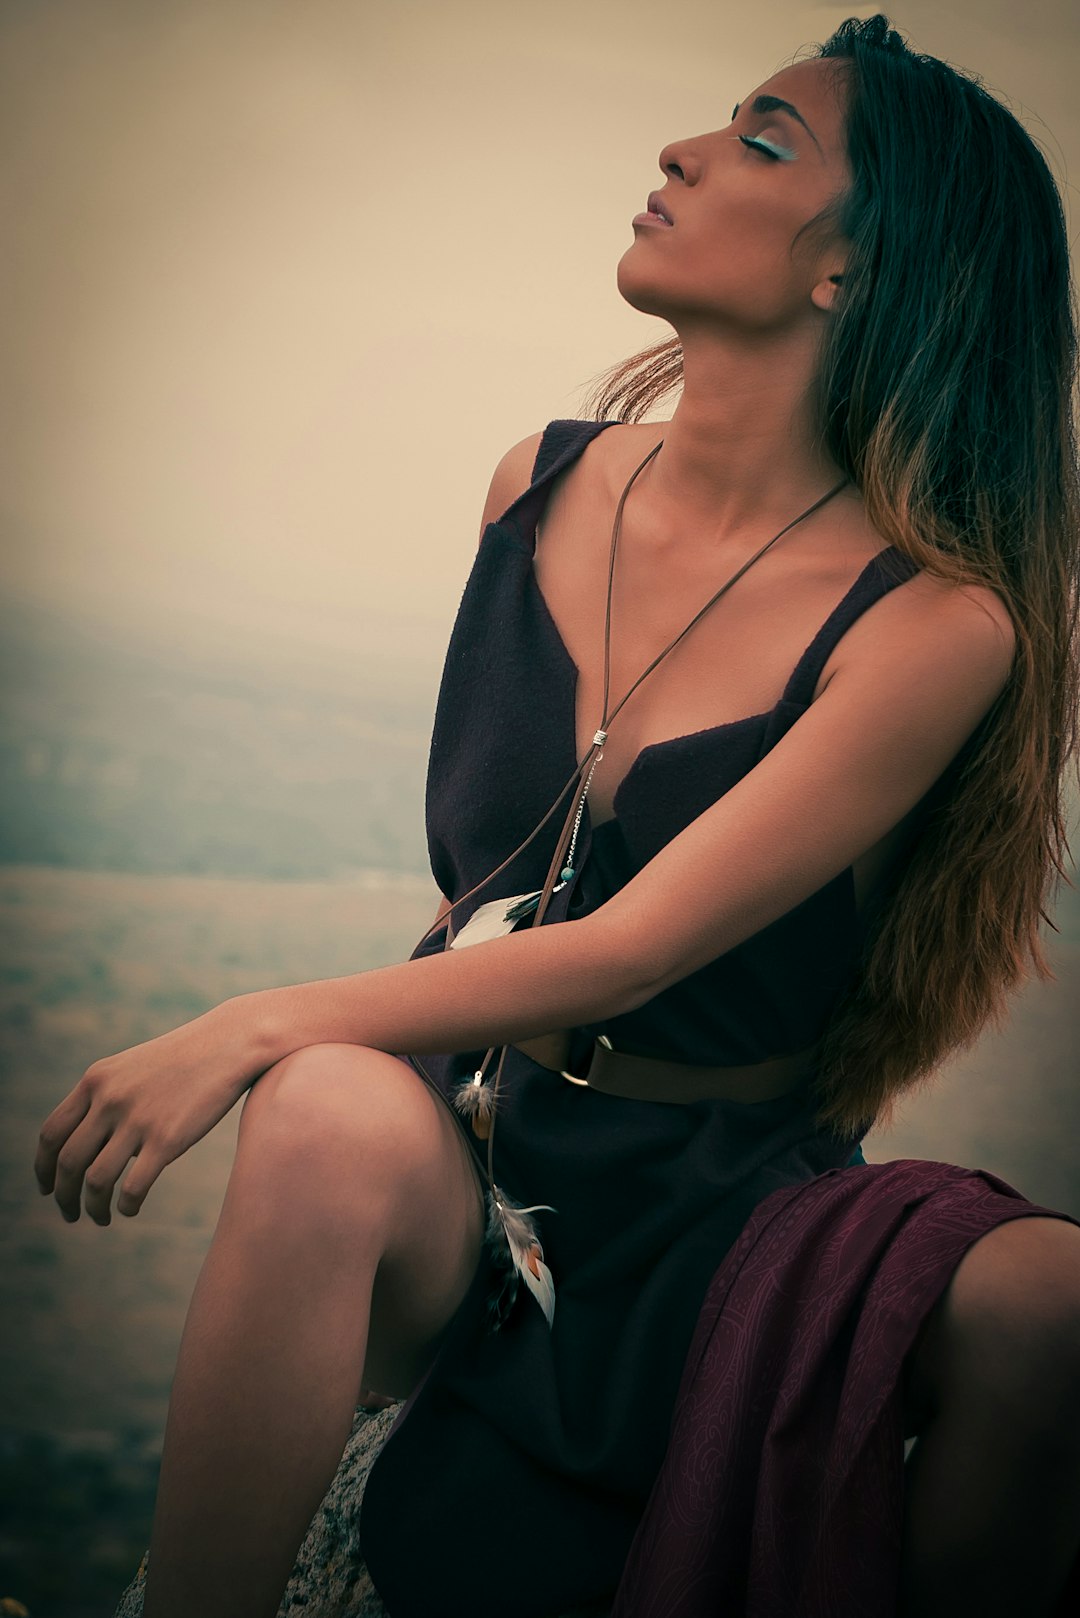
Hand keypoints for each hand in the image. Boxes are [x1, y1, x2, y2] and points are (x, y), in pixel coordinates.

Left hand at [34, 994, 270, 1225]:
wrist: (230, 1043)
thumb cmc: (184, 1059)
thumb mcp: (132, 1068)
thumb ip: (105, 1098)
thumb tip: (90, 1145)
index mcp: (96, 1081)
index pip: (51, 1134)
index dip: (42, 1168)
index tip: (47, 1188)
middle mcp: (109, 1099)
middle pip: (68, 1162)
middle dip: (63, 1196)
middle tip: (69, 1213)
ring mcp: (137, 1119)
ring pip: (96, 1180)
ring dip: (92, 1207)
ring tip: (99, 1219)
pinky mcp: (167, 1139)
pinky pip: (133, 1187)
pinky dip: (125, 1206)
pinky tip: (129, 1209)